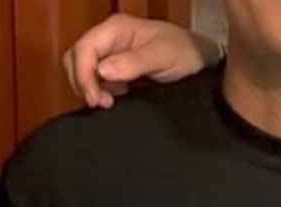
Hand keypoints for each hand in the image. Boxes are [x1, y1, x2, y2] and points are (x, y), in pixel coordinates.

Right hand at [63, 14, 220, 108]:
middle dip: (83, 82)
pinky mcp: (117, 71)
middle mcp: (109, 39)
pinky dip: (100, 92)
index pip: (84, 48)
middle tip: (101, 103)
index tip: (94, 98)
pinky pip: (98, 81)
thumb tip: (102, 71)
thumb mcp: (163, 56)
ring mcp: (112, 55)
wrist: (203, 62)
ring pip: (85, 71)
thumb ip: (134, 62)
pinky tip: (114, 101)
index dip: (83, 74)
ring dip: (90, 89)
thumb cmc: (186, 52)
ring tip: (108, 103)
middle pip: (77, 59)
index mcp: (116, 28)